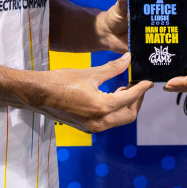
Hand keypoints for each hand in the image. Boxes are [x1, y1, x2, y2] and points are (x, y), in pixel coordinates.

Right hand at [30, 55, 151, 132]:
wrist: (38, 94)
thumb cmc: (60, 82)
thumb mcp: (90, 73)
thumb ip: (113, 68)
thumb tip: (128, 59)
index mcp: (102, 107)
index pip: (130, 98)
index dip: (141, 89)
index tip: (148, 82)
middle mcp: (99, 122)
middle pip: (129, 115)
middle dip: (136, 101)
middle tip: (137, 86)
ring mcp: (92, 127)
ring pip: (118, 120)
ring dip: (125, 106)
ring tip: (124, 88)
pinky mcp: (86, 127)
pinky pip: (107, 122)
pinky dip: (114, 111)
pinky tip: (110, 96)